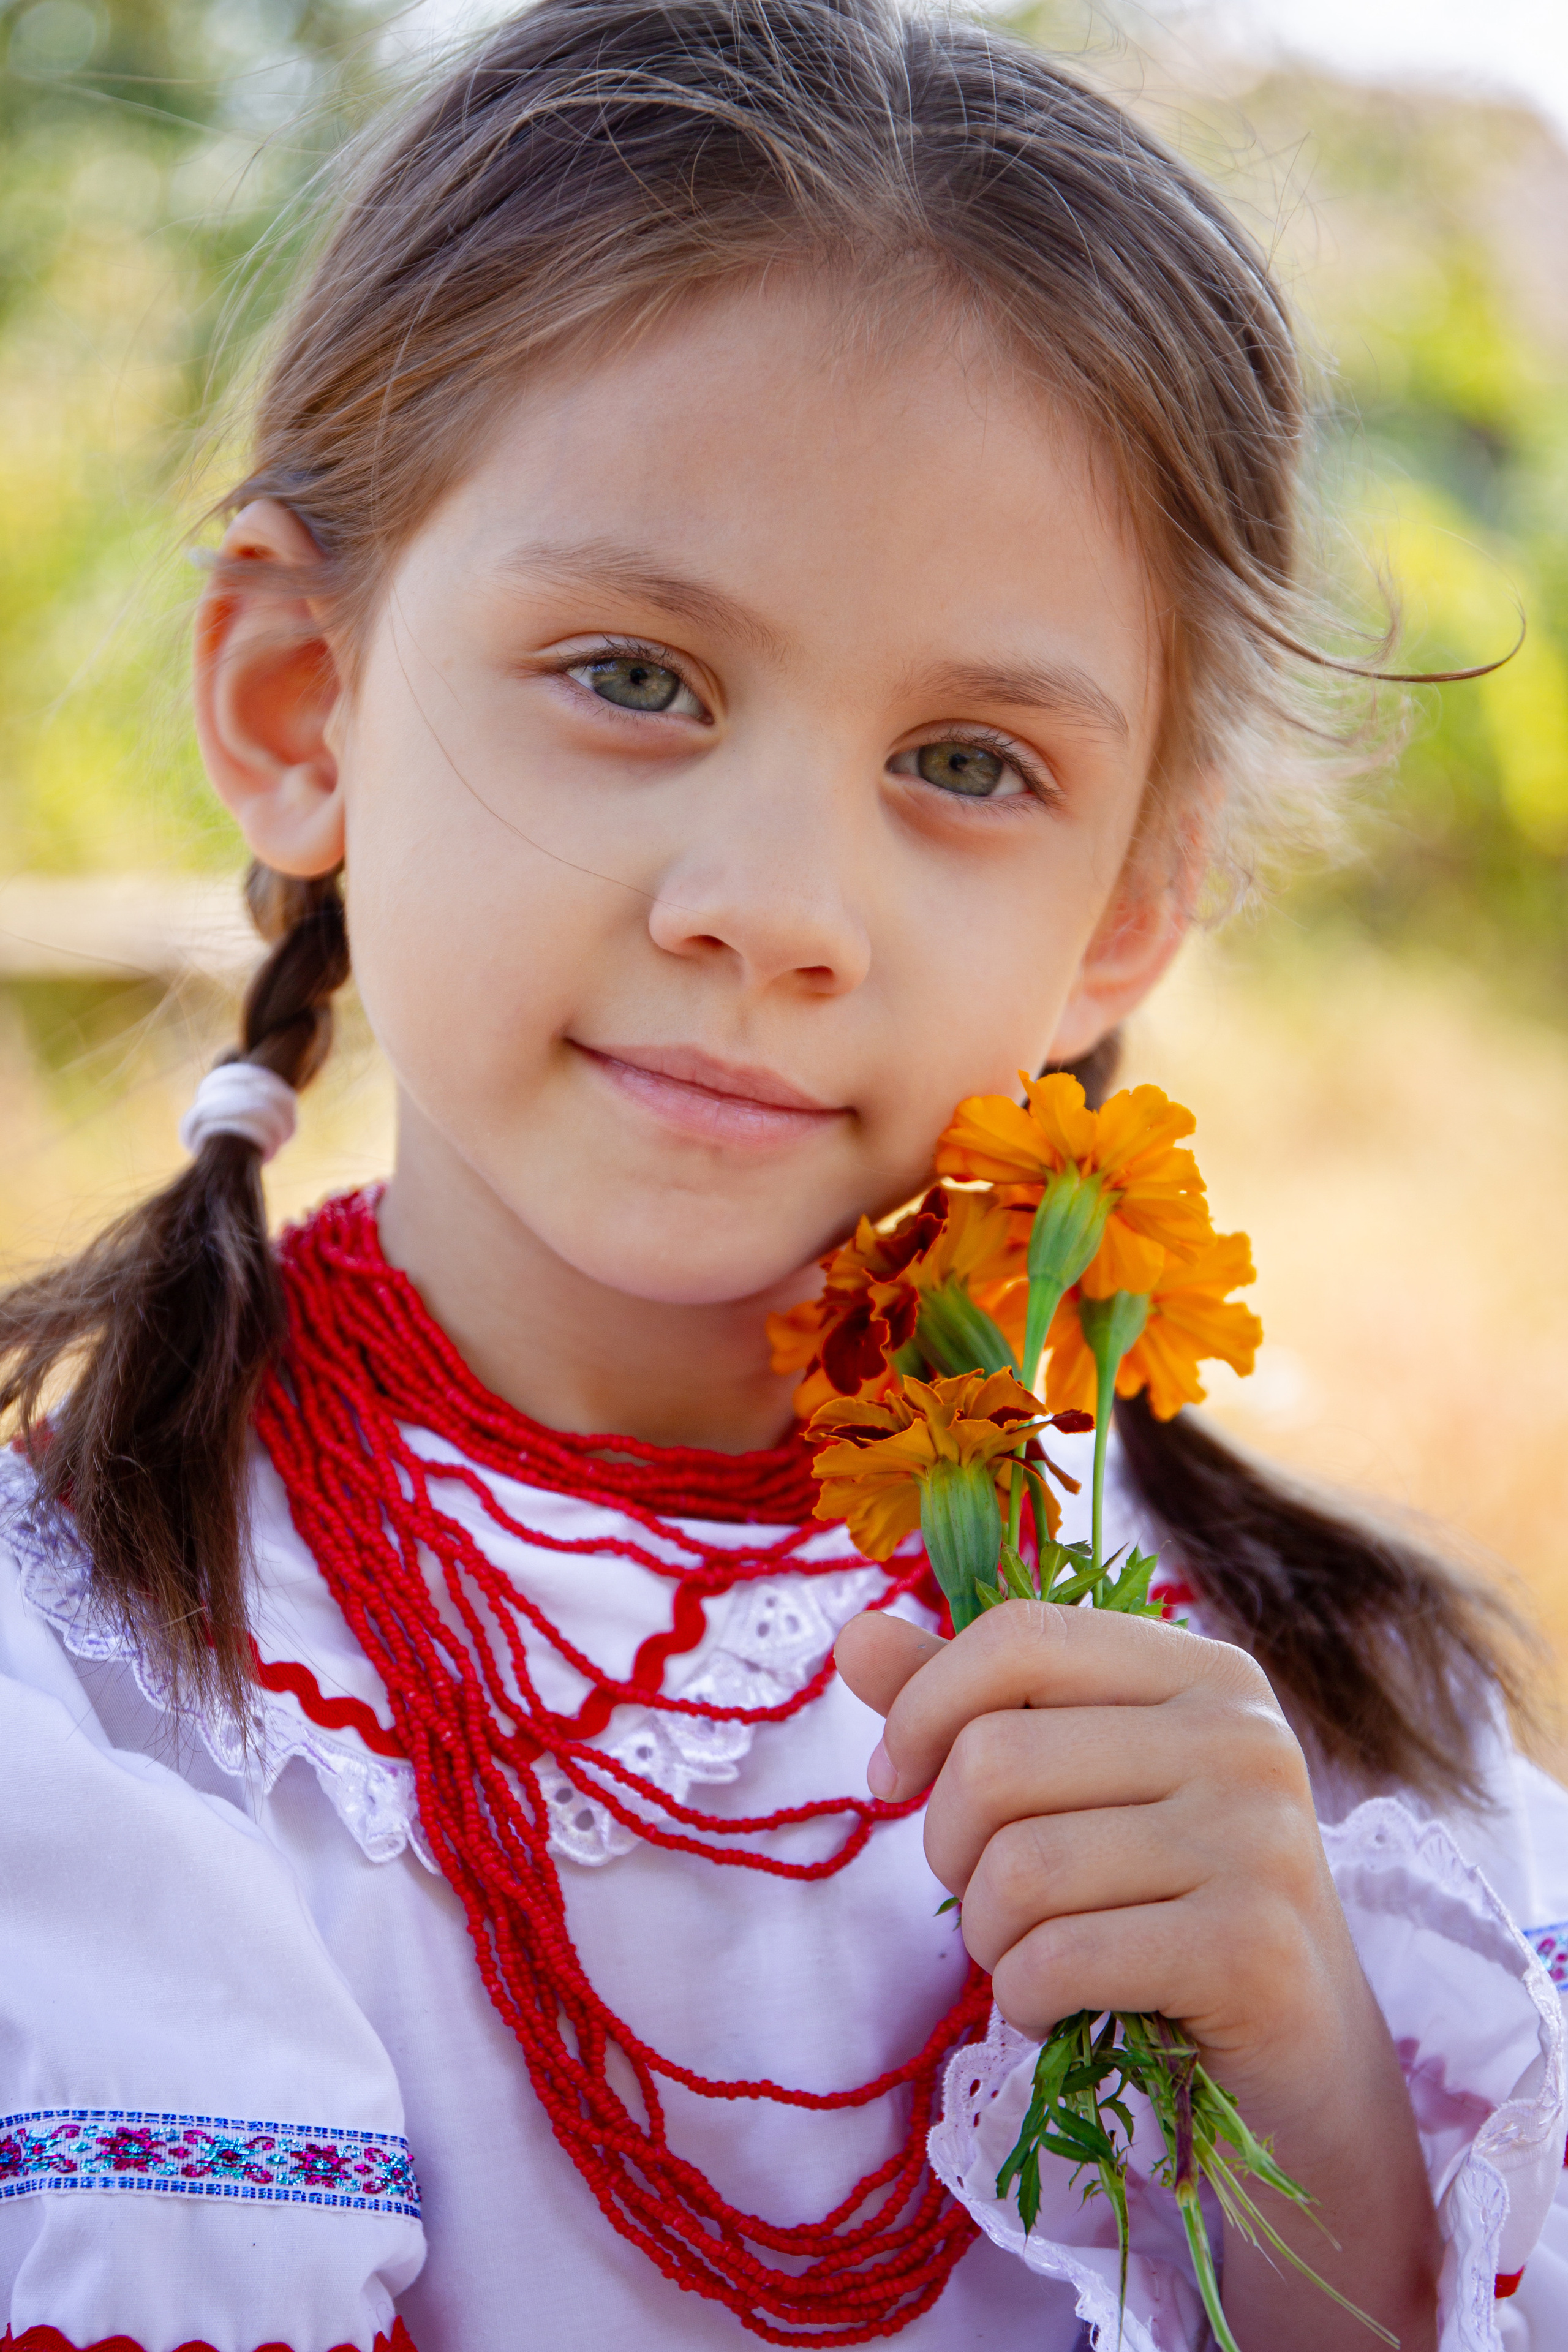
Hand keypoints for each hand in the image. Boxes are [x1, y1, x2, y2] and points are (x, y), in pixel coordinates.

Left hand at [835, 1600, 1438, 2351]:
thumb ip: (970, 1707)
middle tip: (989, 1899)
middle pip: (997, 1755)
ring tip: (1030, 1955)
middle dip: (950, 1847)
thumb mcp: (1076, 1788)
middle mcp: (1244, 1735)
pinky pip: (1059, 1958)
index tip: (893, 1780)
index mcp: (1203, 1672)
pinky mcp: (1252, 1950)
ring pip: (1018, 1867)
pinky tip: (1057, 2007)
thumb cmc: (1165, 1907)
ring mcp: (1260, 1839)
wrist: (1302, 2067)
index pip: (1020, 1636)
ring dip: (987, 1935)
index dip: (922, 1706)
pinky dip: (1024, 1997)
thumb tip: (856, 1636)